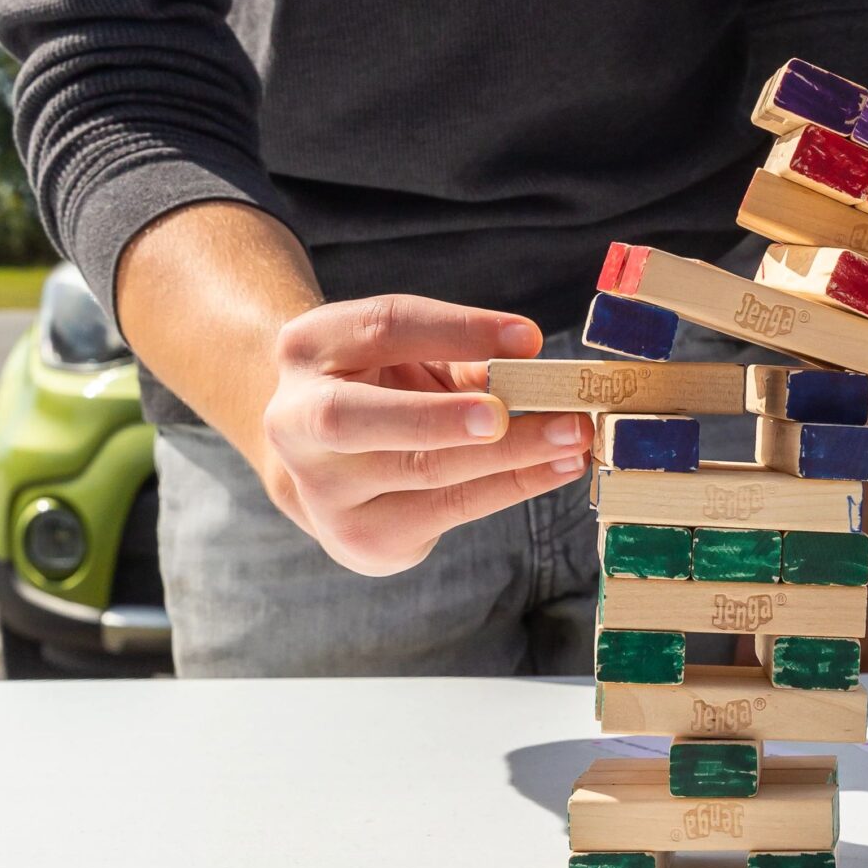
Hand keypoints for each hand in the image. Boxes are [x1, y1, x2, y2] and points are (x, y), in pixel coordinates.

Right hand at [258, 294, 586, 576]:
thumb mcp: (411, 354)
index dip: (457, 330)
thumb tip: (536, 364)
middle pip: (358, 417)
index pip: (384, 328)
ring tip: (571, 437)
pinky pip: (447, 511)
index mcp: (308, 349)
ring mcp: (321, 489)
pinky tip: (557, 468)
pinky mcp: (362, 538)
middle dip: (437, 416)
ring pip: (419, 471)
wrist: (324, 459)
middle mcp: (295, 420)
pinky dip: (511, 486)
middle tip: (507, 413)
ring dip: (508, 455)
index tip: (529, 337)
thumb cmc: (384, 386)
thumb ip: (466, 355)